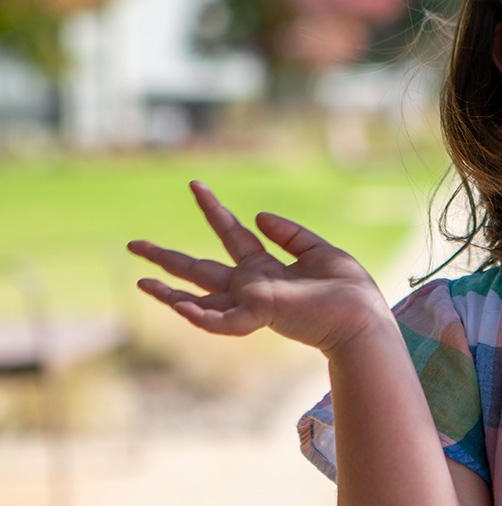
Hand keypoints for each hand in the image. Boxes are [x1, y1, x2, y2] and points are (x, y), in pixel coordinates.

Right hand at [128, 181, 390, 356]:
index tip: (196, 185)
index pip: (232, 235)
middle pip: (201, 269)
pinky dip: (198, 314)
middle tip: (133, 243)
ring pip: (200, 300)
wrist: (364, 318)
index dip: (213, 210)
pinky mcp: (260, 315)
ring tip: (139, 283)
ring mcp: (252, 302)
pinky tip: (178, 305)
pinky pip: (221, 320)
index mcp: (266, 268)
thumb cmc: (348, 290)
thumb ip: (289, 234)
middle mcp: (252, 285)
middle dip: (166, 257)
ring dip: (168, 294)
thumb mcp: (319, 251)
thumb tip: (257, 215)